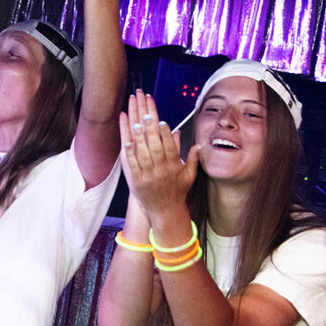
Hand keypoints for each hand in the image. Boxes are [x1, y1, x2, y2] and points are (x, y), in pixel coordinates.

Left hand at [119, 90, 198, 217]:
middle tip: (146, 114)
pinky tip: (126, 140)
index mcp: (174, 167)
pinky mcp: (136, 181)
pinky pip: (132, 164)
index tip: (162, 121)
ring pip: (142, 153)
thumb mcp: (189, 176)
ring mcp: (148, 176)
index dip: (165, 133)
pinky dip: (129, 151)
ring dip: (138, 136)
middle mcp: (161, 170)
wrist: (165, 212)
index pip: (170, 147)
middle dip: (150, 129)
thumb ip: (193, 158)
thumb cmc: (177, 192)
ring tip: (134, 121)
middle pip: (155, 146)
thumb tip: (198, 144)